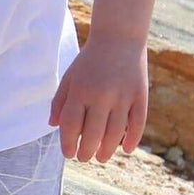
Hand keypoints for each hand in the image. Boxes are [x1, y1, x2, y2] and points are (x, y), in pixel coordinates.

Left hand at [48, 34, 148, 161]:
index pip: (70, 124)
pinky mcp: (140, 95)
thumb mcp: (70, 77)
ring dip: (107, 150)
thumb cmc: (90, 61)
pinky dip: (132, 139)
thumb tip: (53, 126)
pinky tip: (125, 149)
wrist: (119, 37)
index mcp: (80, 90)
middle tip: (84, 157)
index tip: (68, 154)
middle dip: (86, 151)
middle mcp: (101, 95)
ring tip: (101, 157)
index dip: (67, 143)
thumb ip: (60, 101)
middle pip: (92, 133)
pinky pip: (138, 122)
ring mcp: (123, 96)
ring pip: (115, 132)